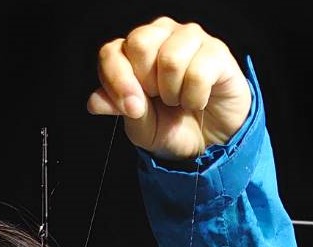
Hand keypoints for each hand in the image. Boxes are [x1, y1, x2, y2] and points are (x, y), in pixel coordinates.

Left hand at [87, 17, 250, 159]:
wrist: (208, 143)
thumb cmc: (172, 128)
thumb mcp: (139, 127)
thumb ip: (118, 110)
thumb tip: (95, 102)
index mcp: (135, 53)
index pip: (112, 52)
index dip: (117, 81)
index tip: (130, 108)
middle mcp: (161, 37)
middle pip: (140, 42)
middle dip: (147, 83)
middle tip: (159, 98)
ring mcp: (190, 39)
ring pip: (170, 58)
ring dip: (173, 93)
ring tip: (180, 99)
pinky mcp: (217, 51)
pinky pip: (198, 73)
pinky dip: (195, 98)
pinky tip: (198, 100)